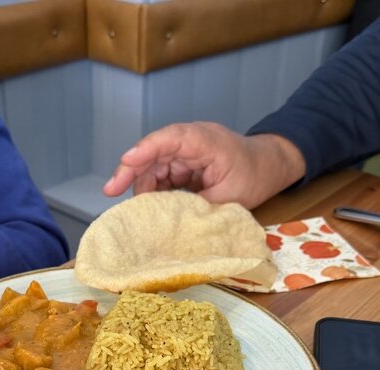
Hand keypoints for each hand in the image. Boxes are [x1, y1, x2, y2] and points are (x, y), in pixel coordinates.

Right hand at [102, 122, 306, 208]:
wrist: (269, 166)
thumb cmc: (254, 176)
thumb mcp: (230, 197)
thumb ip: (198, 205)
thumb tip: (169, 220)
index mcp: (205, 141)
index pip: (169, 139)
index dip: (145, 150)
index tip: (126, 163)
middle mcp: (189, 141)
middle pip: (152, 151)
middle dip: (130, 170)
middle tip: (110, 192)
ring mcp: (184, 151)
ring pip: (152, 165)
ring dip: (142, 186)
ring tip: (135, 210)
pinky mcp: (182, 163)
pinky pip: (160, 174)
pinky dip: (153, 191)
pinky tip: (148, 208)